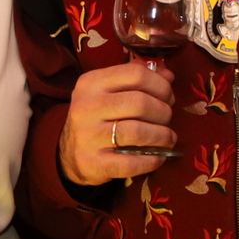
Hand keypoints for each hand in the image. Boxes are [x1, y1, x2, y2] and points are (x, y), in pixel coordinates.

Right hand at [58, 61, 176, 186]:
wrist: (70, 153)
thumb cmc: (98, 116)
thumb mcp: (110, 91)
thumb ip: (138, 79)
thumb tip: (168, 76)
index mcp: (92, 82)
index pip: (135, 74)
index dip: (160, 85)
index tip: (168, 96)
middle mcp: (86, 107)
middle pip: (140, 103)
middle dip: (163, 111)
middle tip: (168, 118)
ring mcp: (88, 136)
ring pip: (137, 132)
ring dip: (162, 135)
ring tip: (168, 137)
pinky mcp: (93, 163)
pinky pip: (131, 163)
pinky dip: (152, 160)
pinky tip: (159, 156)